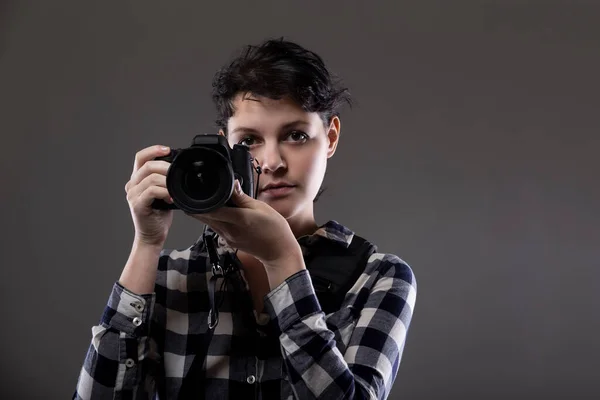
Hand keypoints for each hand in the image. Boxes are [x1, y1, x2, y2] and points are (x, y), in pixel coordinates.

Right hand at [124, 145, 174, 246]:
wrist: (153, 235)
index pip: (140, 157)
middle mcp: (132, 185)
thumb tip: (178, 169)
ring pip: (150, 178)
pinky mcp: (137, 205)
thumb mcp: (163, 193)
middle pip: (147, 166)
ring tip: (174, 189)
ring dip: (167, 181)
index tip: (167, 149)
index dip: (153, 150)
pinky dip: (164, 192)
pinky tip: (171, 197)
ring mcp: (133, 195)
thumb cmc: (159, 215)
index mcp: (137, 180)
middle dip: (165, 166)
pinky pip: (151, 191)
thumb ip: (165, 180)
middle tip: (176, 173)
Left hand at [187, 180, 301, 265]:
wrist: (278, 252)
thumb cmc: (274, 229)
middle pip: (206, 218)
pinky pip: (217, 229)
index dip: (199, 205)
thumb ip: (243, 198)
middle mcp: (230, 231)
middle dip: (197, 208)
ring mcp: (228, 238)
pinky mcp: (230, 242)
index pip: (213, 211)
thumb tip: (233, 184)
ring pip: (210, 224)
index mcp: (239, 220)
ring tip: (201, 202)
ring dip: (204, 214)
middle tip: (190, 197)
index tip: (190, 196)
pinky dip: (214, 220)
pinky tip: (217, 213)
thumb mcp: (261, 208)